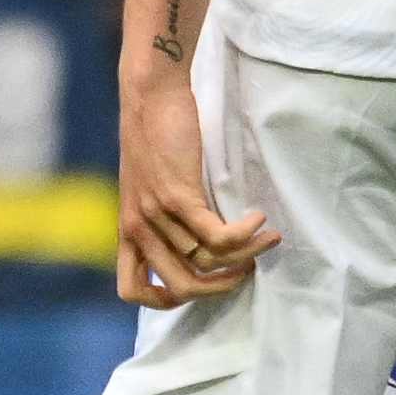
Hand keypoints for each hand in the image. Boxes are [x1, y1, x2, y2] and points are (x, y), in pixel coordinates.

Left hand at [117, 72, 277, 306]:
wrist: (149, 93)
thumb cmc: (155, 134)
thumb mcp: (145, 185)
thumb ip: (161, 216)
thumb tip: (197, 241)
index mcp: (128, 230)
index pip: (132, 290)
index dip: (165, 301)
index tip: (199, 284)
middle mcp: (138, 228)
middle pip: (182, 287)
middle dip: (222, 287)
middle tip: (247, 267)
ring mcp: (157, 214)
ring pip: (207, 262)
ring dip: (246, 255)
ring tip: (267, 238)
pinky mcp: (177, 195)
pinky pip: (218, 235)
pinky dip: (246, 234)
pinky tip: (260, 219)